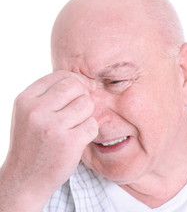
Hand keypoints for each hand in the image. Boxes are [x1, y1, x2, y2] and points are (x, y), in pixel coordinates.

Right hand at [0, 70, 97, 211]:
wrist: (25, 179)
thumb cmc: (33, 143)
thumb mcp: (31, 114)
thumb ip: (51, 95)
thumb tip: (85, 80)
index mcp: (26, 99)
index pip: (61, 76)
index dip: (76, 82)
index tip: (80, 94)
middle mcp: (36, 110)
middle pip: (76, 86)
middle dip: (83, 97)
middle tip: (78, 112)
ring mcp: (52, 126)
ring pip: (87, 104)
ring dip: (87, 116)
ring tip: (75, 128)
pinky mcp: (69, 141)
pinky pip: (93, 124)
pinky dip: (90, 132)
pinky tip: (78, 140)